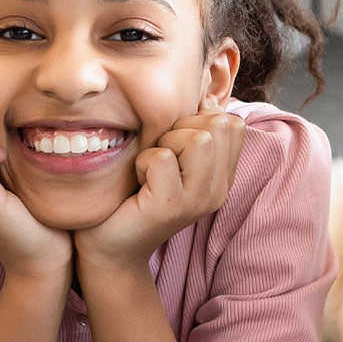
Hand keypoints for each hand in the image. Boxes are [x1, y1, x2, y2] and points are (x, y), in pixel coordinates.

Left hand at [74, 99, 246, 270]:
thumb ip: (191, 132)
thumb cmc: (135, 194)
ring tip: (150, 169)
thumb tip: (203, 95)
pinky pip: (162, 158)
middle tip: (160, 157)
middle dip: (182, 129)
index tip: (174, 145)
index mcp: (223, 177)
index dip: (199, 120)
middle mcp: (218, 190)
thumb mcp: (172, 158)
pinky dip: (143, 162)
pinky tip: (138, 181)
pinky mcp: (171, 207)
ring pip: (197, 139)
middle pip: (219, 125)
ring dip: (164, 144)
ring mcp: (198, 200)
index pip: (233, 123)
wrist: (109, 246)